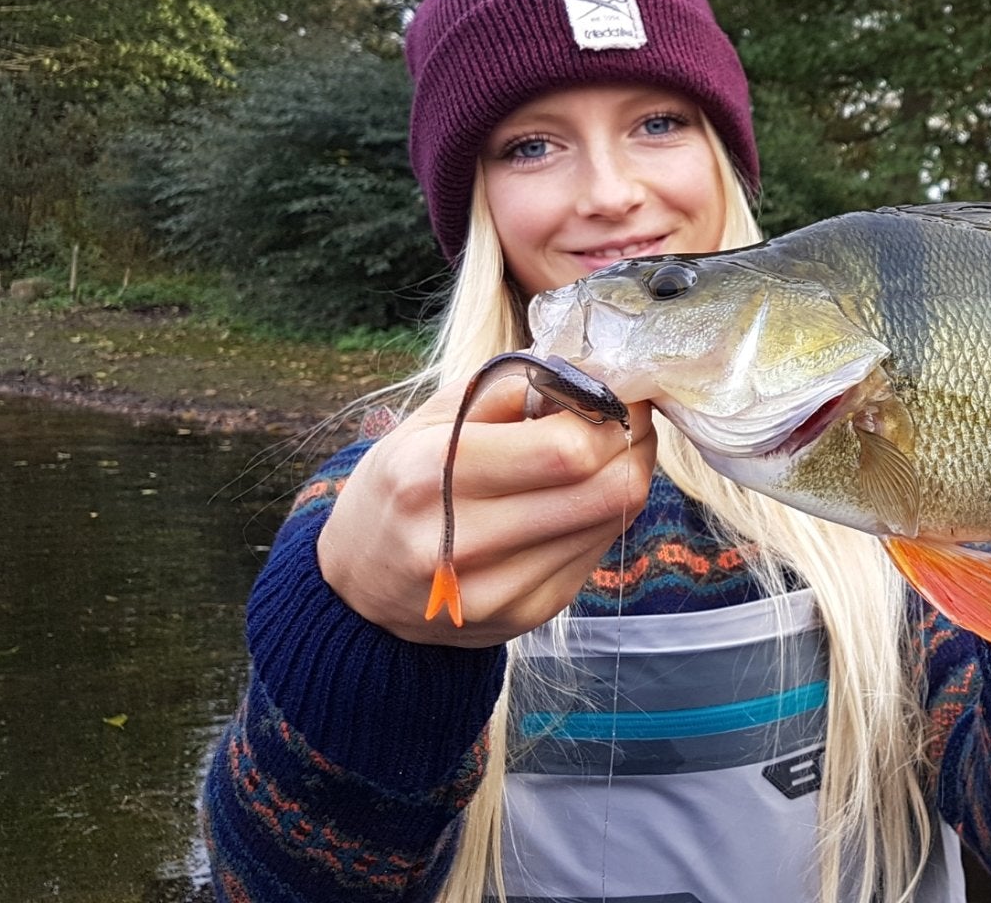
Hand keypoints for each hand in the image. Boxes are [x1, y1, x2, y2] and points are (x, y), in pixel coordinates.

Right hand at [317, 372, 655, 647]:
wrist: (357, 586)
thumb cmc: (400, 483)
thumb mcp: (431, 419)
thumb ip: (510, 388)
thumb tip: (593, 375)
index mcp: (431, 474)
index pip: (570, 449)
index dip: (612, 413)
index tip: (616, 391)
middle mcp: (463, 541)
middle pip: (608, 489)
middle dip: (633, 442)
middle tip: (624, 419)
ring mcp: (498, 588)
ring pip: (613, 519)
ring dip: (624, 475)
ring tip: (600, 453)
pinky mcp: (525, 615)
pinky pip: (596, 552)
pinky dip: (600, 514)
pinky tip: (575, 498)